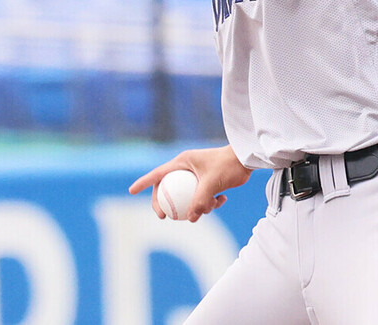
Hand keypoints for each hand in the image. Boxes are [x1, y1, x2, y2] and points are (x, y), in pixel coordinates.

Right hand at [129, 144, 252, 221]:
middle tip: (165, 216)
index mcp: (183, 161)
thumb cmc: (228, 165)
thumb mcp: (212, 184)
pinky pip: (202, 196)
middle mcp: (188, 167)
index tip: (131, 190)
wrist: (247, 159)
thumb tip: (192, 219)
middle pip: (169, 188)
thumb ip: (200, 201)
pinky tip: (222, 200)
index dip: (143, 182)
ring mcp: (197, 175)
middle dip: (167, 203)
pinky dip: (210, 202)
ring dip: (198, 205)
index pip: (158, 173)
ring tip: (211, 206)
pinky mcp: (208, 181)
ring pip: (187, 196)